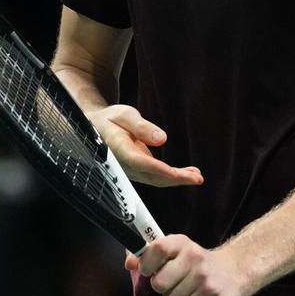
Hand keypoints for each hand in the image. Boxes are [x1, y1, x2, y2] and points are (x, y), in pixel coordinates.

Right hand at [86, 104, 203, 186]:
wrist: (98, 127)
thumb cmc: (110, 120)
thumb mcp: (124, 115)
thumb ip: (141, 126)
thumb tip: (161, 139)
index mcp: (118, 149)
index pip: (139, 162)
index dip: (158, 169)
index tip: (176, 173)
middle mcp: (125, 164)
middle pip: (151, 176)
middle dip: (175, 179)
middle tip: (196, 179)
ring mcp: (132, 170)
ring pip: (156, 180)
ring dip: (177, 180)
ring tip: (196, 177)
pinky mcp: (138, 169)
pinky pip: (156, 176)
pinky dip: (172, 176)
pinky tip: (187, 174)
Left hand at [125, 235, 248, 295]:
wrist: (233, 271)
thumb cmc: (197, 263)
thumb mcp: (176, 252)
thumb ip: (150, 255)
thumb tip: (129, 261)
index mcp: (181, 242)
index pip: (157, 249)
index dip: (146, 263)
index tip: (148, 270)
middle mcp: (193, 255)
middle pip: (160, 281)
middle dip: (161, 287)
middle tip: (172, 283)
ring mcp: (203, 274)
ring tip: (185, 291)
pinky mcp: (211, 292)